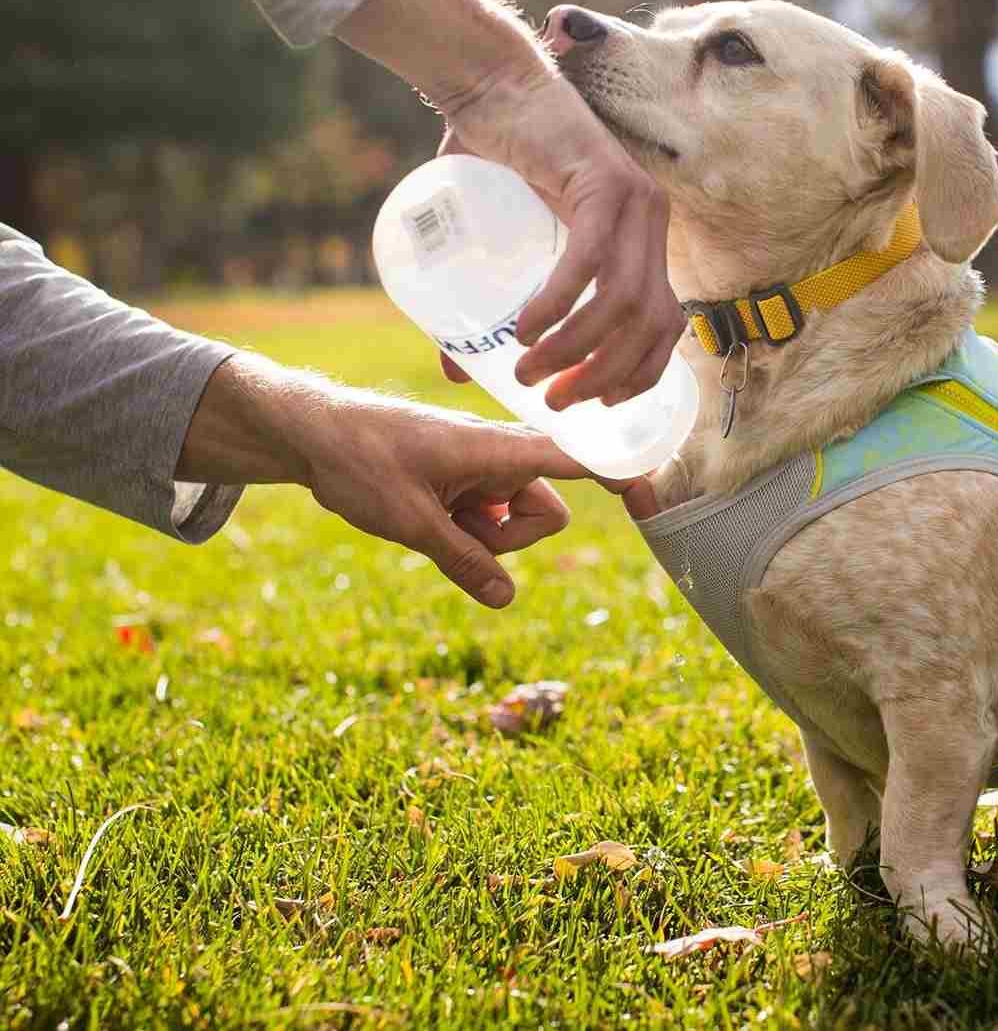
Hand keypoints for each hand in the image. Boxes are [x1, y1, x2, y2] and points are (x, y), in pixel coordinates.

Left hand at [177, 356, 587, 607]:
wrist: (310, 431)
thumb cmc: (360, 462)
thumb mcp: (410, 523)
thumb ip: (464, 562)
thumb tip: (507, 601)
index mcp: (499, 450)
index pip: (580, 462)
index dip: (620, 480)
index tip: (652, 500)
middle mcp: (502, 455)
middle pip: (546, 514)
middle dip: (510, 540)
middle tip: (454, 533)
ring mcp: (484, 468)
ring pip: (515, 520)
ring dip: (482, 536)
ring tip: (427, 519)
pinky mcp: (467, 478)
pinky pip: (488, 516)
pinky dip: (465, 526)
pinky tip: (421, 512)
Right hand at [333, 0, 681, 409]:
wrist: (488, 80)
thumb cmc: (492, 161)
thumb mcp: (503, 244)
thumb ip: (487, 305)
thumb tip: (458, 373)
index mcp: (643, 239)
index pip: (667, 325)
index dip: (640, 373)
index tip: (596, 405)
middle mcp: (650, 221)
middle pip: (650, 323)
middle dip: (606, 376)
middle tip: (553, 401)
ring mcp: (633, 200)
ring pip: (625, 299)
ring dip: (579, 347)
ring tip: (529, 370)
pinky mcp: (601, 181)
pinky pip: (591, 258)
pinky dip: (560, 301)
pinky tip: (527, 328)